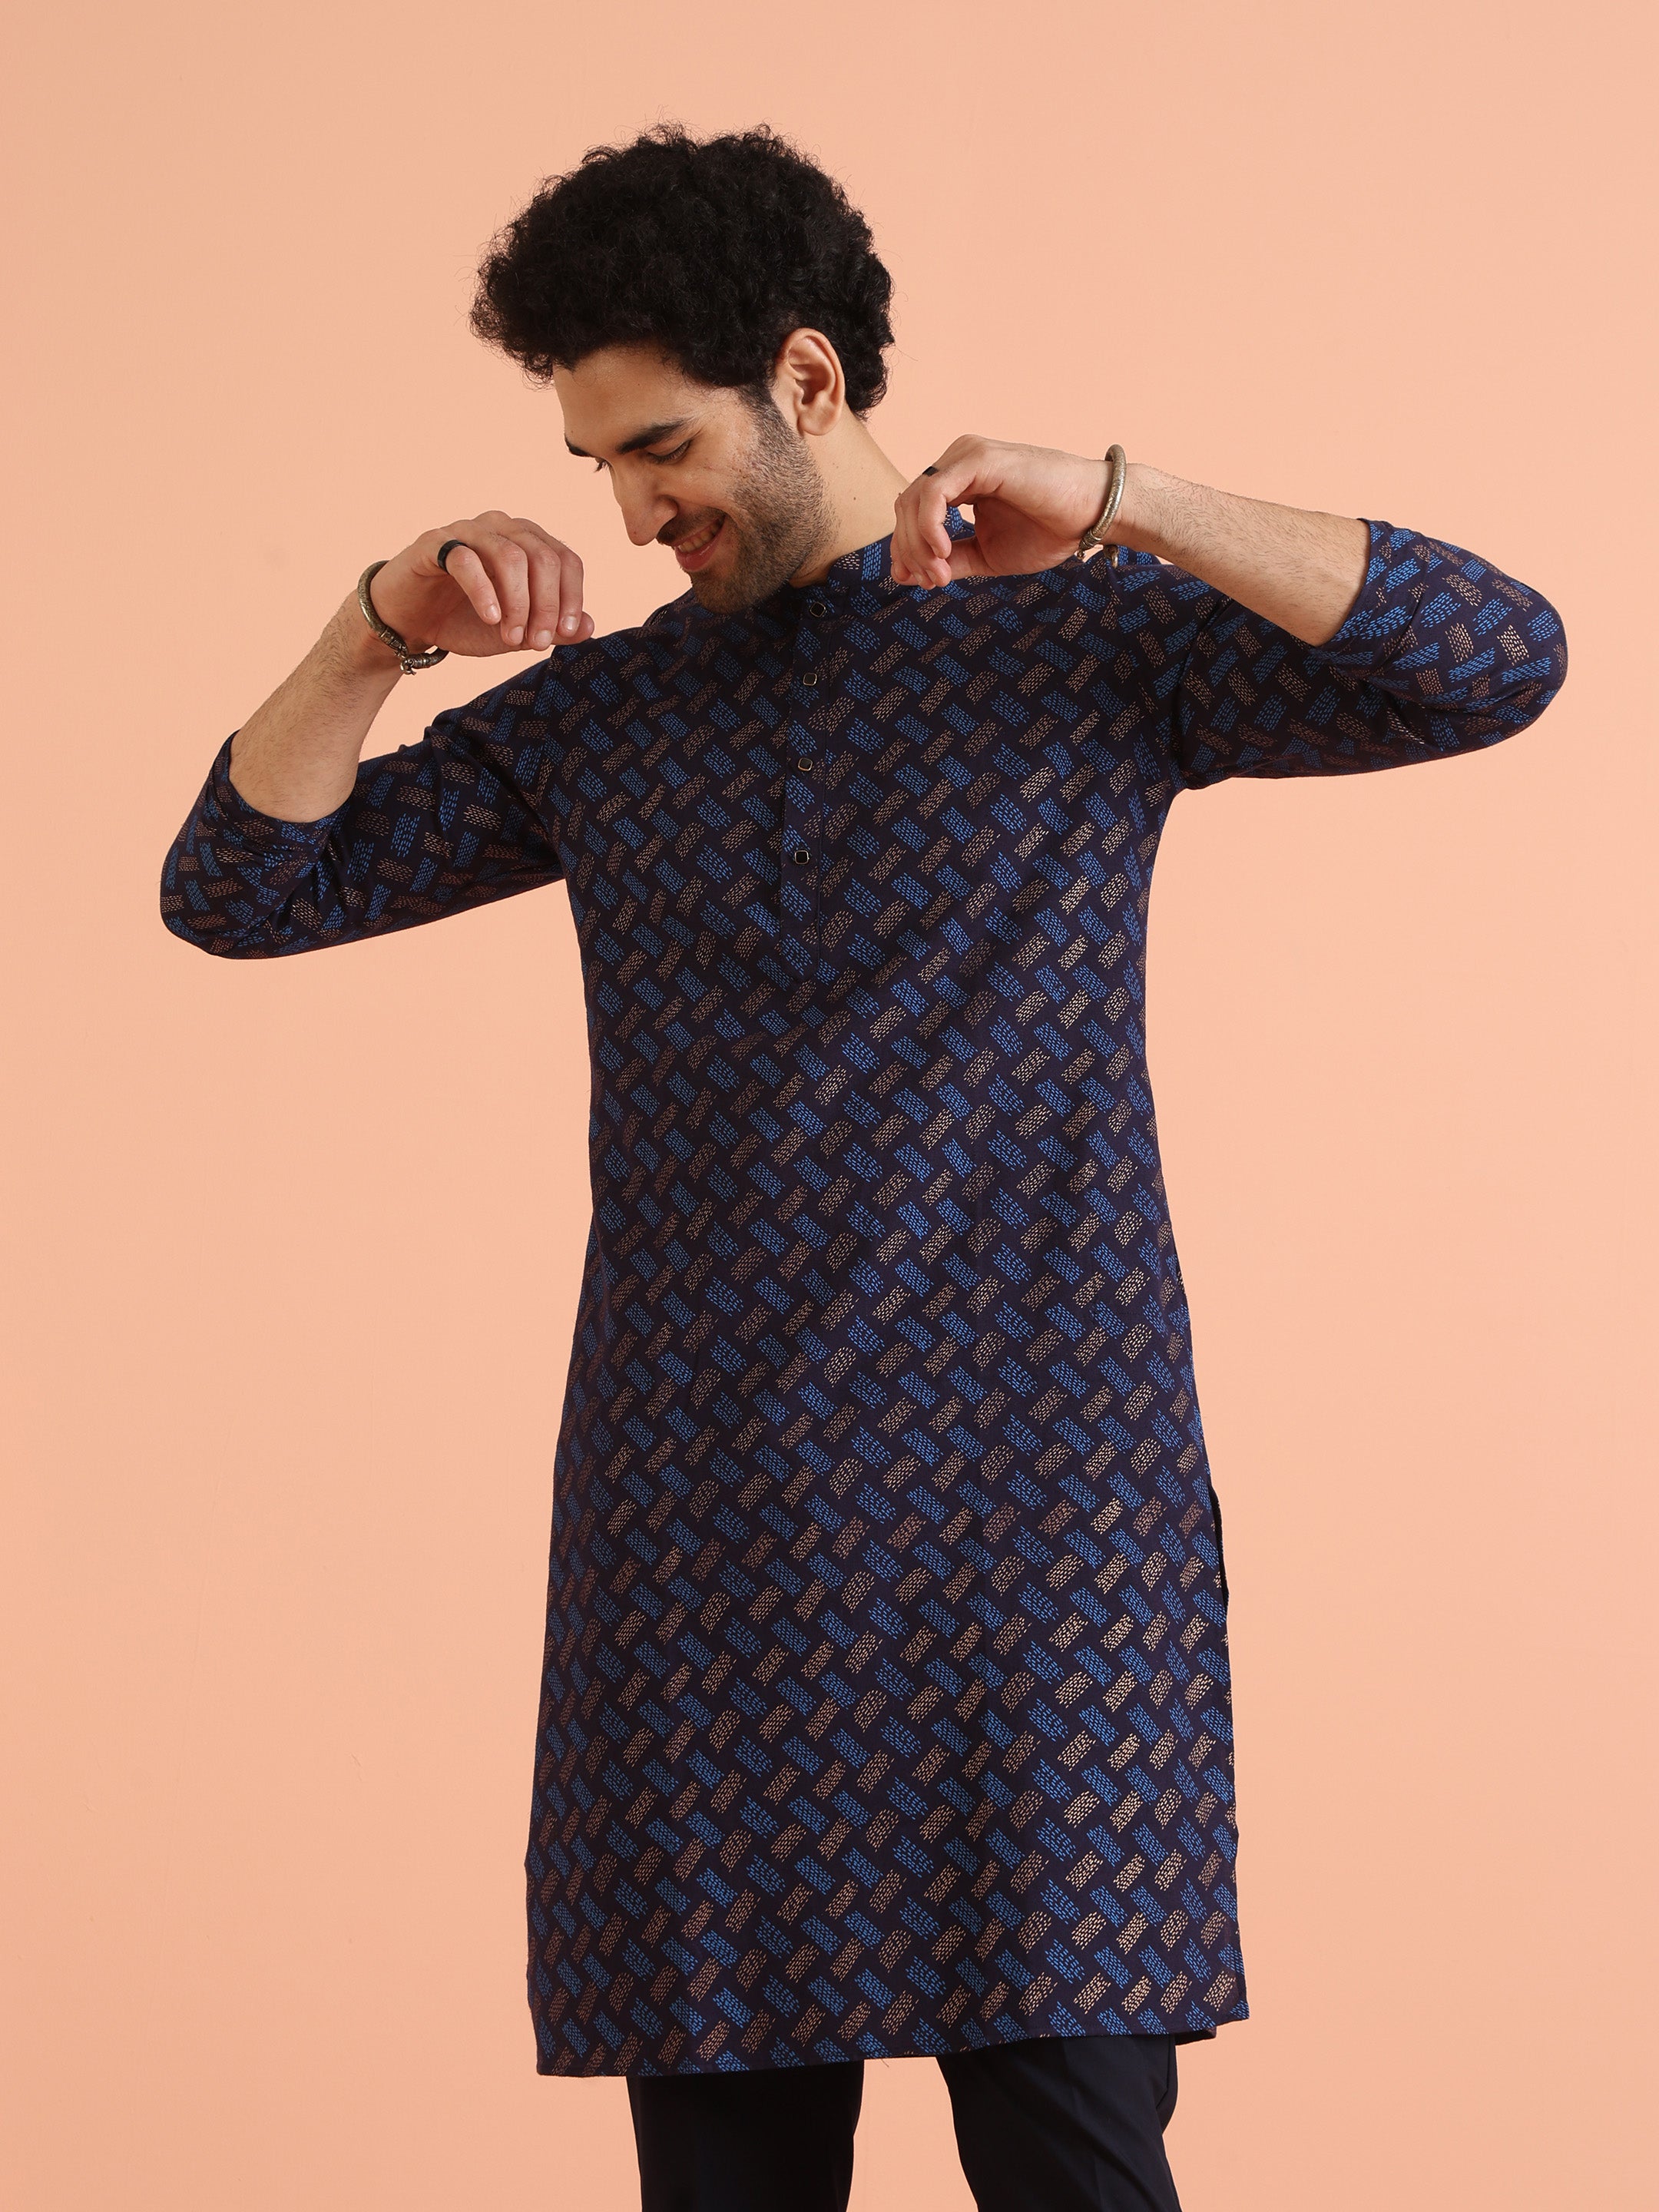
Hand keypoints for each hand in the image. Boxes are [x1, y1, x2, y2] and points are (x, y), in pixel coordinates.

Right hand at [367, 510, 595, 657]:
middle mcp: (501, 528)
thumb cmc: (465, 621)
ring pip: (510, 555)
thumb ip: (553, 629)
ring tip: (511, 637)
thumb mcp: (515, 633)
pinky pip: (466, 559)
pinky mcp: (434, 543)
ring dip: (518, 603)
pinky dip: (484, 591)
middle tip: (537, 642)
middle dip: (546, 604)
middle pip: (543, 556)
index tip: (566, 633)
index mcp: (527, 544)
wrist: (409, 622)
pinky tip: (490, 618)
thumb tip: (590, 627)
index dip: (572, 597)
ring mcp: (467, 531)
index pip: (565, 560)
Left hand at [891, 438, 1134, 587]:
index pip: (912, 511)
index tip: (916, 582)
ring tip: (940, 574)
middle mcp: (958, 461)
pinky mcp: (979, 459)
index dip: (905, 548)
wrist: (1093, 514)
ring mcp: (967, 456)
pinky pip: (934, 493)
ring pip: (915, 499)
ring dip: (918, 544)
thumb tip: (909, 575)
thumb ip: (951, 559)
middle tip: (931, 582)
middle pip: (906, 505)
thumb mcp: (988, 554)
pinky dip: (930, 527)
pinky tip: (943, 551)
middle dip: (909, 550)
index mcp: (959, 480)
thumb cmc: (1050, 530)